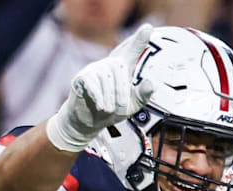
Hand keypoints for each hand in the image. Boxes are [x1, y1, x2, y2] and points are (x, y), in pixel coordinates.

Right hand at [46, 24, 155, 151]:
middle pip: (120, 68)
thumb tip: (150, 83)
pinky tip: (101, 106)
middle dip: (122, 91)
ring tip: (109, 109)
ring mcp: (94, 69)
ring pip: (106, 77)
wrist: (89, 122)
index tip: (149, 27)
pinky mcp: (82, 77)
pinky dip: (99, 97)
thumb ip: (142, 95)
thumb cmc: (112, 110)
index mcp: (123, 70)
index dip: (139, 40)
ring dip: (111, 97)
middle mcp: (109, 65)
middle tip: (121, 107)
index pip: (132, 51)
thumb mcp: (132, 106)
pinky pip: (93, 83)